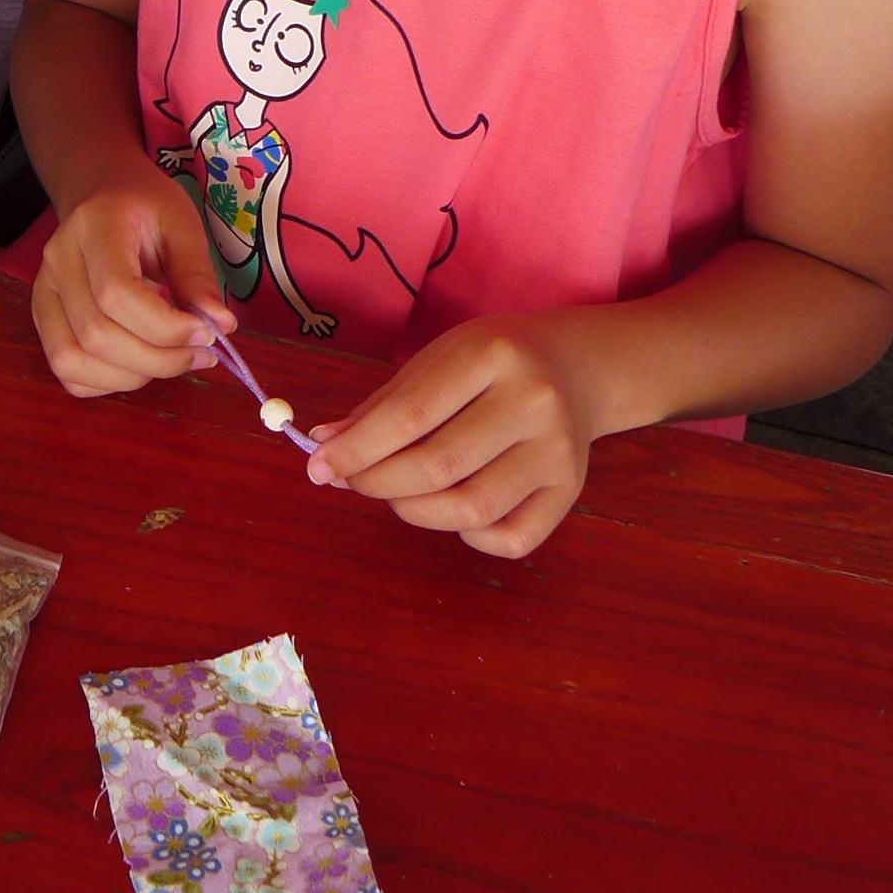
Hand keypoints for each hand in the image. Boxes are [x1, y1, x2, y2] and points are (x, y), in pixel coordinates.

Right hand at [29, 166, 231, 396]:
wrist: (102, 195)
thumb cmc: (146, 209)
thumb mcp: (182, 226)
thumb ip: (197, 275)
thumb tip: (220, 325)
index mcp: (93, 228)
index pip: (115, 292)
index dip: (164, 326)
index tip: (207, 333)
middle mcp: (57, 263)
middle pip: (95, 335)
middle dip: (158, 359)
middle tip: (201, 354)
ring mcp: (44, 294)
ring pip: (73, 360)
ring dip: (132, 376)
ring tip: (170, 359)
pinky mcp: (43, 319)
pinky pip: (67, 371)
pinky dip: (107, 382)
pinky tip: (140, 364)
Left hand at [306, 315, 602, 558]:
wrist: (575, 367)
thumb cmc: (489, 363)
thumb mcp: (436, 361)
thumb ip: (381, 406)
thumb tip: (324, 446)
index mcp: (493, 354)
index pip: (410, 415)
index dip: (356, 448)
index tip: (317, 465)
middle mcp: (534, 401)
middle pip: (438, 467)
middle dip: (377, 482)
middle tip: (353, 480)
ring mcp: (558, 450)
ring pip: (471, 509)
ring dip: (415, 511)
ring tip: (397, 492)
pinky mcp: (571, 490)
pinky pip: (510, 539)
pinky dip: (468, 536)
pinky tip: (450, 508)